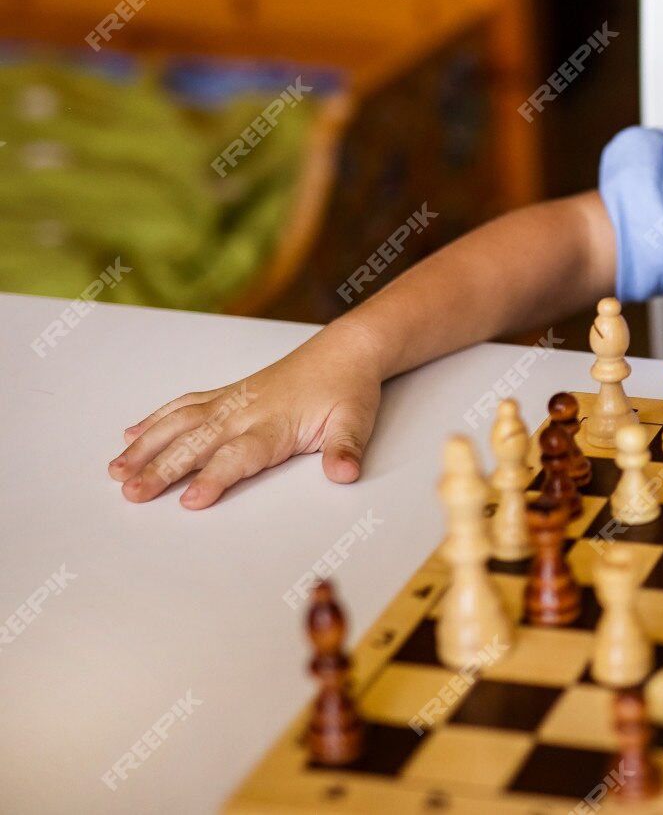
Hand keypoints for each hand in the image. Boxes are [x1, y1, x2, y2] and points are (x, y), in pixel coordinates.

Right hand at [107, 323, 385, 508]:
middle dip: (163, 468)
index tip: (191, 500)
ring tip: (117, 470)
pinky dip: (156, 419)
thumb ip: (346, 449)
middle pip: (197, 443)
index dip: (215, 478)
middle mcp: (246, 411)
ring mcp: (232, 401)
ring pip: (181, 423)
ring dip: (147, 446)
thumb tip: (345, 473)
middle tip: (132, 492)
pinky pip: (185, 405)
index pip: (239, 456)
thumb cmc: (348, 389)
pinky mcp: (227, 394)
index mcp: (275, 424)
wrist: (346, 351)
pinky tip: (131, 434)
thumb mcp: (357, 421)